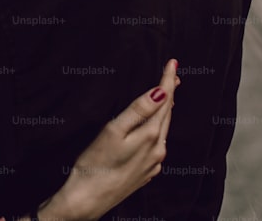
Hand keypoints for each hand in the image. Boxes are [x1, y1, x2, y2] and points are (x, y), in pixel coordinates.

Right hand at [37, 59, 179, 220]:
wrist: (88, 200)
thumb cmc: (95, 164)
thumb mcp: (114, 131)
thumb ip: (138, 111)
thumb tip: (161, 92)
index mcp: (151, 136)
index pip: (164, 100)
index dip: (168, 80)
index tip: (173, 62)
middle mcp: (157, 150)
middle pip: (167, 115)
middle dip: (170, 93)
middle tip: (172, 74)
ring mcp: (153, 163)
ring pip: (163, 130)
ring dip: (166, 110)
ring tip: (166, 95)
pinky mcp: (146, 173)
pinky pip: (158, 145)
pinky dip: (158, 129)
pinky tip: (153, 127)